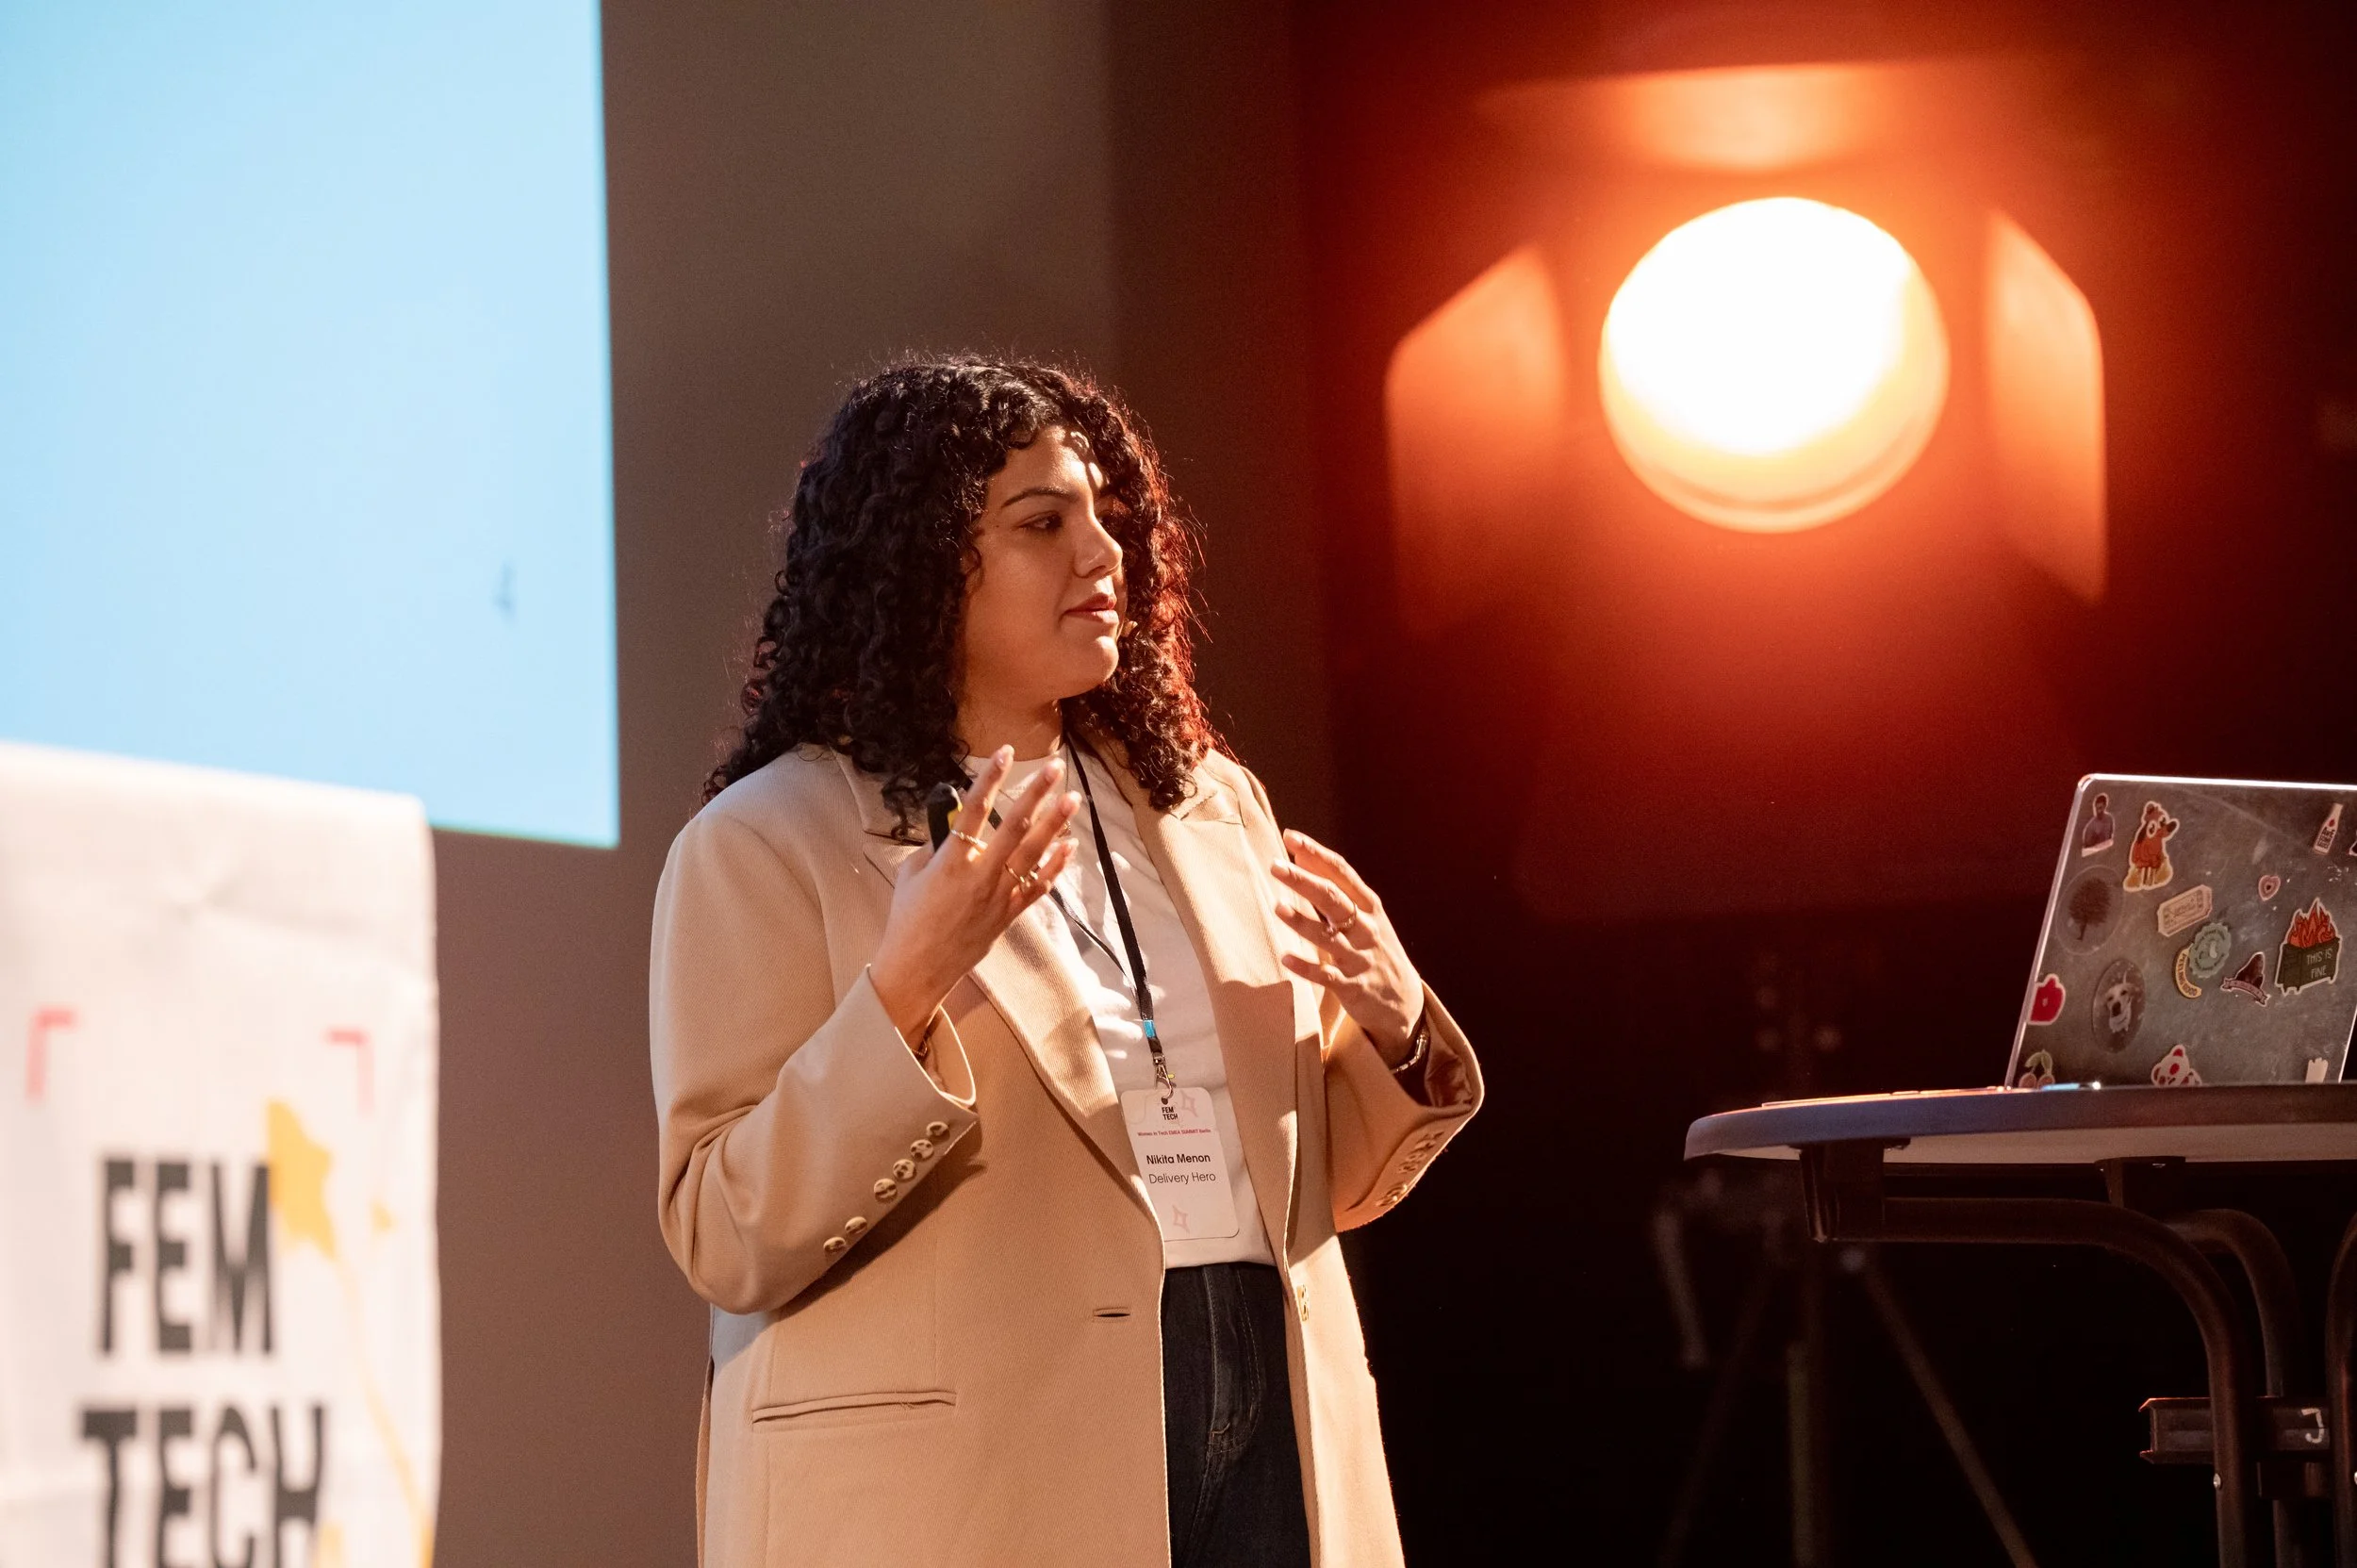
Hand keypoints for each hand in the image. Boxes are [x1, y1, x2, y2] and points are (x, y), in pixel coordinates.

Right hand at [869, 748, 1080, 1041]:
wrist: (918, 968)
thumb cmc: (906, 920)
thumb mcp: (910, 875)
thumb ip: (934, 849)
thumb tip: (951, 831)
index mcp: (950, 862)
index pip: (974, 810)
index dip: (991, 777)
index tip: (1006, 752)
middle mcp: (979, 876)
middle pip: (1013, 826)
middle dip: (1036, 794)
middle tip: (1054, 768)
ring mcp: (998, 896)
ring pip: (1033, 854)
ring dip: (1054, 824)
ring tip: (1072, 799)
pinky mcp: (1008, 915)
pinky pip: (1038, 887)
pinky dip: (1055, 866)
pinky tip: (1069, 845)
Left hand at [1270, 830, 1422, 1063]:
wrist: (1404, 1003)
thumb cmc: (1375, 950)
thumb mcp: (1363, 917)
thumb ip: (1332, 888)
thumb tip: (1299, 855)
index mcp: (1369, 908)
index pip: (1342, 873)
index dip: (1316, 854)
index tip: (1291, 837)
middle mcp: (1366, 930)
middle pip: (1334, 900)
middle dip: (1305, 882)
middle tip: (1276, 866)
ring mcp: (1360, 959)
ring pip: (1328, 937)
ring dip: (1302, 922)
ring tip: (1277, 907)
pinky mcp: (1353, 987)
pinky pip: (1326, 976)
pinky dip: (1307, 967)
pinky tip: (1286, 958)